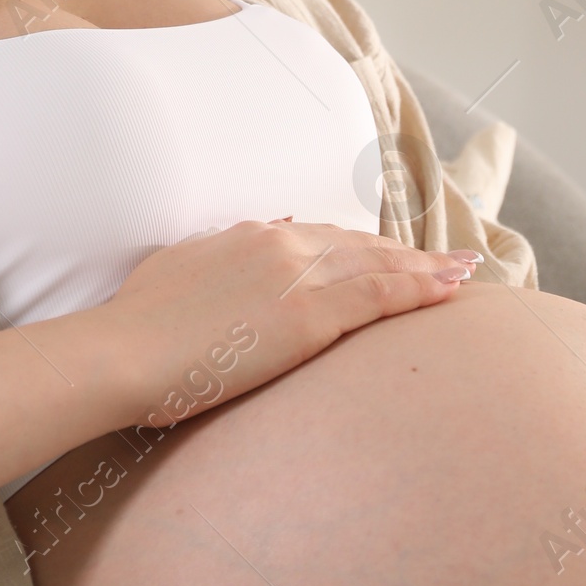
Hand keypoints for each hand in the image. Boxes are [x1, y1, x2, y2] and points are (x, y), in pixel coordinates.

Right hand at [93, 220, 479, 432]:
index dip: (361, 244)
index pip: (320, 236)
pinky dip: (420, 288)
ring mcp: (296, 276)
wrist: (121, 353)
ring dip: (427, 266)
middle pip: (358, 244)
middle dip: (405, 251)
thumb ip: (222, 254)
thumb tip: (262, 232)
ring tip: (464, 272)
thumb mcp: (178, 270)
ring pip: (378, 264)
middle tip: (447, 259)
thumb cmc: (136, 328)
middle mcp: (278, 244)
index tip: (389, 250)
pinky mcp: (308, 315)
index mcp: (246, 238)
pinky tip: (449, 290)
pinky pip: (379, 295)